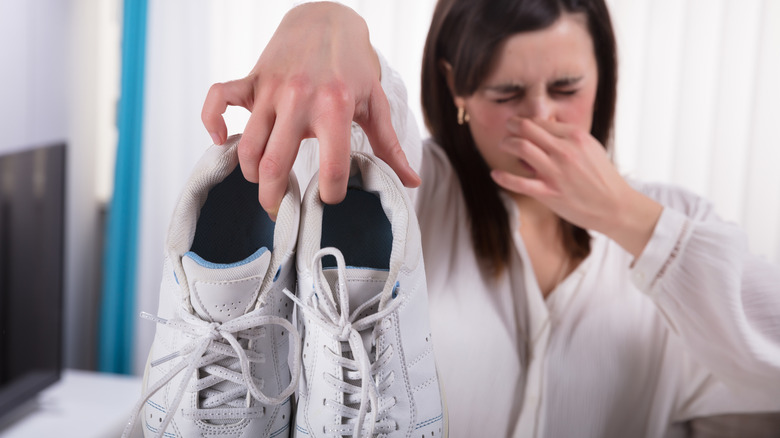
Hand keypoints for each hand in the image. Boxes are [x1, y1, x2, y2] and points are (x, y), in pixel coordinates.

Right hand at [201, 2, 418, 219]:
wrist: (327, 19)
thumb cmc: (353, 66)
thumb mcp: (375, 103)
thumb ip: (389, 146)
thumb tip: (410, 182)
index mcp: (335, 108)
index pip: (332, 169)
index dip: (330, 194)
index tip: (328, 198)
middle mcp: (299, 99)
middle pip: (275, 165)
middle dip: (275, 199)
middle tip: (281, 212)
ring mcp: (271, 89)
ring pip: (247, 146)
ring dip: (250, 174)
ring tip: (263, 184)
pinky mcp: (252, 79)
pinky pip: (217, 100)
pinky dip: (212, 122)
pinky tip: (221, 140)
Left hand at [490, 117, 661, 257]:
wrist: (614, 206)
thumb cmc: (601, 177)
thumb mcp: (590, 148)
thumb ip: (568, 138)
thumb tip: (543, 129)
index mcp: (576, 136)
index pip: (541, 121)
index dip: (527, 122)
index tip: (520, 125)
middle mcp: (564, 151)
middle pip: (527, 128)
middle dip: (512, 126)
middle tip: (507, 128)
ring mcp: (556, 172)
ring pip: (521, 148)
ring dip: (507, 143)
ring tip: (503, 145)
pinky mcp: (549, 193)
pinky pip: (518, 182)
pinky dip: (503, 177)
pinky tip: (495, 174)